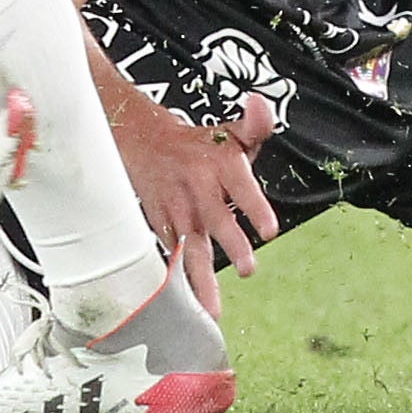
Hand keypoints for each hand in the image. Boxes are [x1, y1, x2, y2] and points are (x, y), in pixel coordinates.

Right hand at [107, 92, 277, 314]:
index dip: (254, 206)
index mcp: (219, 162)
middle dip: (231, 243)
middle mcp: (197, 187)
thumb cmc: (197, 146)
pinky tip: (188, 306)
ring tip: (213, 308)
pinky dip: (179, 280)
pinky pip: (172, 254)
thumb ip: (254, 126)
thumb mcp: (228, 133)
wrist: (141, 142)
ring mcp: (177, 209)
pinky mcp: (162, 225)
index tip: (270, 230)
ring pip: (189, 245)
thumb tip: (262, 104)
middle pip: (215, 217)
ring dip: (200, 277)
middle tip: (247, 268)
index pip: (239, 183)